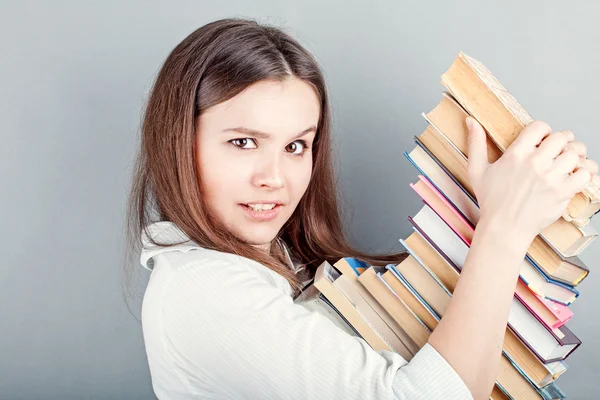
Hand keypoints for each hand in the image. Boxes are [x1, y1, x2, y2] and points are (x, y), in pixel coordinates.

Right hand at [466, 117, 597, 241]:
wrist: (504, 228)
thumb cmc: (491, 201)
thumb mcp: (477, 170)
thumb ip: (476, 143)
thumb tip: (470, 121)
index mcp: (516, 154)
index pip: (540, 127)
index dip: (544, 130)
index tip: (543, 140)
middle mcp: (534, 163)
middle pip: (562, 137)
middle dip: (564, 141)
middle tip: (560, 149)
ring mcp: (550, 178)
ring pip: (576, 153)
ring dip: (575, 156)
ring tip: (569, 162)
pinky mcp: (562, 192)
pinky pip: (585, 174)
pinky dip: (586, 173)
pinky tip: (576, 176)